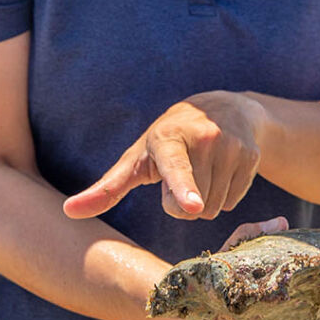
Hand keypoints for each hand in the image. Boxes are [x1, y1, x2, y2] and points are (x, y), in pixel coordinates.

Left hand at [62, 91, 265, 220]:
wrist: (225, 108)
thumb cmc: (169, 140)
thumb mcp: (138, 158)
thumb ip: (106, 188)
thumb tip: (67, 212)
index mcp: (169, 139)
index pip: (175, 169)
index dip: (182, 188)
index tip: (191, 205)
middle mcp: (205, 138)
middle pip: (194, 207)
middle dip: (185, 204)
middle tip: (183, 179)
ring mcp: (233, 145)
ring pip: (216, 206)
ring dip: (206, 202)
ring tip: (203, 175)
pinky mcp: (253, 154)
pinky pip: (235, 200)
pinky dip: (226, 195)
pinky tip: (222, 172)